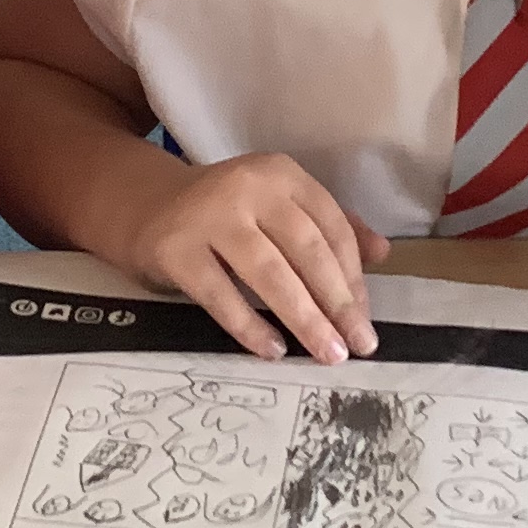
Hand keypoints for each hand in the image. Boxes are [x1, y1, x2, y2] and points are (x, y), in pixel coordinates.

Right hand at [116, 153, 388, 363]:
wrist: (145, 207)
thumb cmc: (225, 214)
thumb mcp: (276, 208)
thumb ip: (327, 226)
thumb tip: (382, 253)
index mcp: (281, 174)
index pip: (331, 227)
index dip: (353, 277)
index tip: (364, 319)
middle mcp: (247, 186)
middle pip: (306, 250)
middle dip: (337, 303)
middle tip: (358, 345)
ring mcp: (208, 216)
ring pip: (269, 274)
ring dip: (304, 318)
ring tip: (327, 353)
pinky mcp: (175, 249)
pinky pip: (220, 295)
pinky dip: (250, 326)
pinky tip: (273, 350)